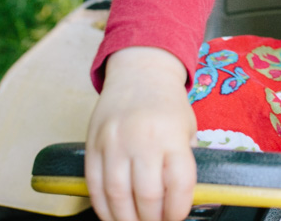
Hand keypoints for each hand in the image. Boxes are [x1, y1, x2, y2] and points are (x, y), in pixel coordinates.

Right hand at [86, 47, 197, 220]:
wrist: (139, 73)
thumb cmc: (168, 105)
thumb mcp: (188, 128)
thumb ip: (185, 162)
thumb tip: (186, 200)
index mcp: (172, 135)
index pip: (179, 183)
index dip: (178, 209)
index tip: (176, 218)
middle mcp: (142, 138)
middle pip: (147, 195)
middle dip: (152, 220)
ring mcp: (114, 142)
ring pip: (116, 195)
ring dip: (126, 219)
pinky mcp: (92, 145)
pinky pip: (94, 185)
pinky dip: (102, 207)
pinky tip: (113, 215)